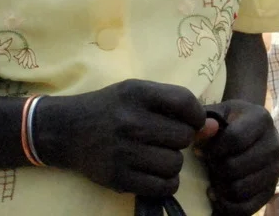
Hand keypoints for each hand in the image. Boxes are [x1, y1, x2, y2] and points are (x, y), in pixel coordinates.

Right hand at [33, 79, 206, 195]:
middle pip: (183, 136)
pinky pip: (162, 186)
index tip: (191, 121)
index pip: (185, 102)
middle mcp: (130, 121)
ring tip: (158, 155)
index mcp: (136, 93)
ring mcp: (123, 152)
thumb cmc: (110, 108)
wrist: (66, 130)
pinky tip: (155, 172)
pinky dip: (166, 182)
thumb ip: (174, 104)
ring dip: (173, 162)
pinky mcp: (118, 178)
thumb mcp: (137, 92)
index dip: (196, 114)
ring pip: (175, 164)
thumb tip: (212, 127)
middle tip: (166, 138)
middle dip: (181, 139)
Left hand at [200, 100, 278, 215]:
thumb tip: (201, 133)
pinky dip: (227, 206)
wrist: (250, 128)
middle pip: (235, 167)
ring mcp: (276, 169)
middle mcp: (274, 144)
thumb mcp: (218, 113)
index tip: (203, 151)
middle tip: (209, 166)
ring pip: (239, 189)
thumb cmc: (230, 120)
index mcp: (262, 119)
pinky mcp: (271, 190)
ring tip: (213, 178)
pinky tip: (218, 194)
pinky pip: (247, 208)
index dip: (213, 149)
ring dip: (220, 187)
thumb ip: (206, 120)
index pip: (235, 139)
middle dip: (215, 169)